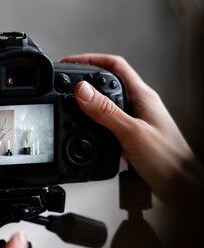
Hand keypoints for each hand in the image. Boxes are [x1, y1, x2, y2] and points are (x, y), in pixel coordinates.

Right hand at [62, 54, 203, 206]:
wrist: (182, 187)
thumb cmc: (169, 161)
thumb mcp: (131, 133)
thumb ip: (105, 111)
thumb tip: (82, 91)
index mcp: (143, 97)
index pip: (115, 65)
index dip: (90, 59)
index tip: (69, 62)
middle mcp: (140, 106)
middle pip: (109, 82)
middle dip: (85, 78)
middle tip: (66, 80)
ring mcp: (136, 121)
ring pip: (107, 104)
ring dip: (88, 102)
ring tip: (70, 102)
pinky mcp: (132, 137)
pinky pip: (108, 123)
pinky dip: (92, 122)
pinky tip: (85, 130)